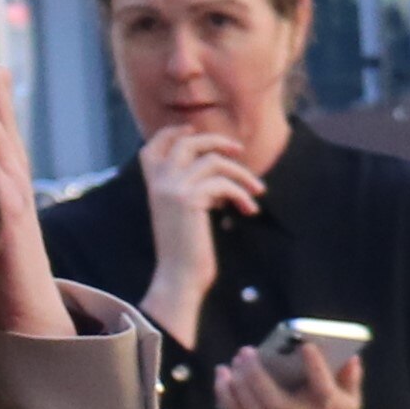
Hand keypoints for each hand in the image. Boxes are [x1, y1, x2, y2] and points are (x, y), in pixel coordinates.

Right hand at [136, 127, 264, 347]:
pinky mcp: (189, 198)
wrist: (179, 278)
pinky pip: (223, 183)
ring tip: (256, 190)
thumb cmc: (185, 251)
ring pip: (212, 160)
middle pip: (187, 142)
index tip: (195, 130)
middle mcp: (159, 183)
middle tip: (239, 151)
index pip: (153, 147)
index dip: (174, 133)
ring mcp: (172, 188)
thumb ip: (189, 189)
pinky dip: (242, 194)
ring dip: (241, 173)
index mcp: (152, 186)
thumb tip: (215, 170)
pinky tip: (249, 209)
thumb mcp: (182, 214)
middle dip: (216, 141)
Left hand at [214, 336, 381, 408]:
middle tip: (247, 351)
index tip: (306, 346)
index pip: (323, 388)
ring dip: (237, 386)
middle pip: (274, 402)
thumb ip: (350, 377)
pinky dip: (226, 396)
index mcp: (327, 407)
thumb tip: (350, 356)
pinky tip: (222, 375)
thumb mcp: (351, 398)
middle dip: (257, 376)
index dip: (316, 367)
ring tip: (232, 362)